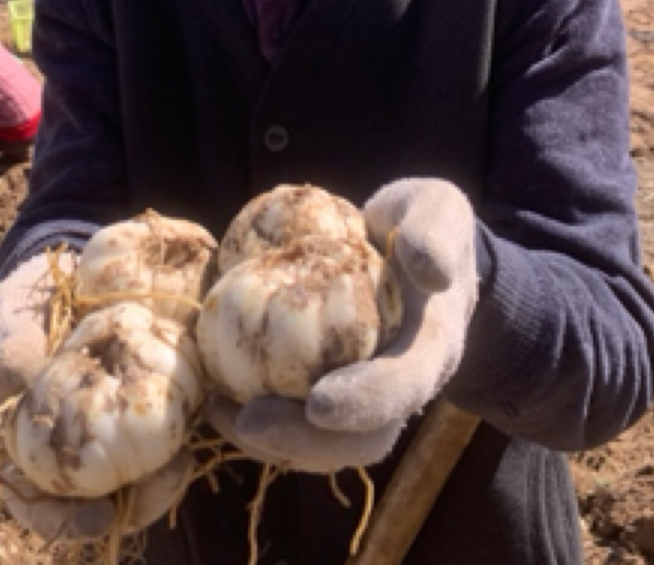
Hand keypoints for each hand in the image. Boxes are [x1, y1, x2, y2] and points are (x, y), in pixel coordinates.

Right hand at [0, 252, 190, 538]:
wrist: (69, 268)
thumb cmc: (26, 303)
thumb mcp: (8, 320)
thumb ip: (10, 353)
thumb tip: (22, 381)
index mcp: (34, 445)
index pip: (42, 504)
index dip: (65, 522)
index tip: (98, 517)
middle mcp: (82, 444)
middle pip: (107, 499)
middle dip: (138, 502)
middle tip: (165, 481)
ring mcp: (121, 423)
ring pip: (147, 473)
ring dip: (168, 476)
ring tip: (185, 458)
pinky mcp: (157, 394)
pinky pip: (175, 422)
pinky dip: (187, 423)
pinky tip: (202, 411)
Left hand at [208, 177, 478, 473]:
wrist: (412, 247)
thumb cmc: (419, 222)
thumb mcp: (437, 208)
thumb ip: (436, 231)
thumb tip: (427, 269)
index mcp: (432, 344)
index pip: (405, 385)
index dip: (366, 400)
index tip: (318, 403)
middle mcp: (403, 383)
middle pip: (364, 438)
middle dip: (307, 440)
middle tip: (250, 421)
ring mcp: (369, 395)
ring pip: (328, 445)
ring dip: (275, 442)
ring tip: (221, 414)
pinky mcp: (334, 390)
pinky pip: (300, 424)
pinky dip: (261, 422)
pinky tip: (217, 399)